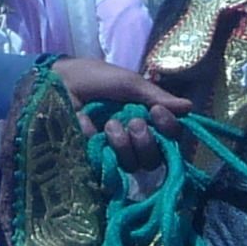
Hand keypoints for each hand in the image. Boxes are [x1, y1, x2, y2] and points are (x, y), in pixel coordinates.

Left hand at [56, 57, 188, 166]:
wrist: (57, 82)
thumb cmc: (93, 78)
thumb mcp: (128, 83)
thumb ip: (156, 97)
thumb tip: (189, 108)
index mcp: (144, 119)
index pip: (169, 136)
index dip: (169, 129)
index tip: (157, 113)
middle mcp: (132, 139)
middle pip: (155, 158)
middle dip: (147, 140)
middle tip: (134, 122)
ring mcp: (112, 152)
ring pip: (135, 165)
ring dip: (126, 144)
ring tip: (111, 125)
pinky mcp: (94, 161)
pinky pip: (111, 166)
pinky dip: (108, 147)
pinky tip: (98, 131)